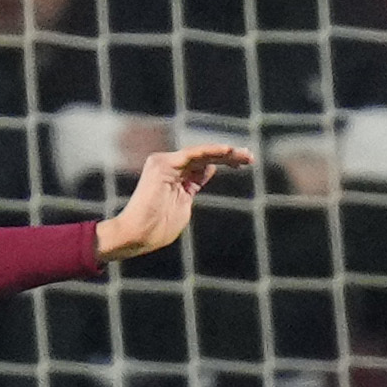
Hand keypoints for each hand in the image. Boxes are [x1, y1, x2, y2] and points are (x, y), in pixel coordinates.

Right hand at [94, 143, 252, 262]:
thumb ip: (193, 187)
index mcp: (175, 176)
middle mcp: (169, 166)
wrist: (136, 235)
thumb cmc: (157, 229)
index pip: (203, 164)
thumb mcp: (184, 205)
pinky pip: (192, 155)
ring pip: (200, 154)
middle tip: (250, 157)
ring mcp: (165, 163)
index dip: (224, 162)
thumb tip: (208, 169)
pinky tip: (227, 151)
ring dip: (224, 153)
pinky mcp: (162, 164)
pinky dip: (210, 151)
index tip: (245, 164)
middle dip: (229, 156)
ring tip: (244, 155)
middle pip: (204, 157)